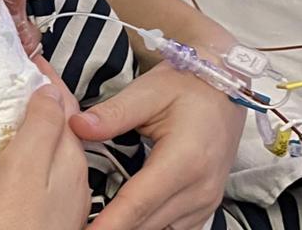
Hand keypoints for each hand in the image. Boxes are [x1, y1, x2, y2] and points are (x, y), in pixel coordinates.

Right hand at [0, 85, 90, 229]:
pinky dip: (32, 152)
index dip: (49, 79)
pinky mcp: (49, 217)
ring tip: (14, 110)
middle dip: (45, 99)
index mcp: (71, 159)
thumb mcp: (25, 165)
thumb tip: (51, 90)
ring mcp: (64, 201)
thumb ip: (42, 126)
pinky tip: (15, 155)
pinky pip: (43, 171)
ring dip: (38, 126)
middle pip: (63, 126)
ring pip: (53, 150)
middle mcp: (74, 179)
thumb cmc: (13, 222)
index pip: (66, 105)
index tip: (30, 56)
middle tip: (19, 77)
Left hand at [69, 59, 245, 229]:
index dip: (110, 222)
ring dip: (130, 228)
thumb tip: (77, 126)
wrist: (225, 90)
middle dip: (113, 228)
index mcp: (184, 160)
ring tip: (98, 225)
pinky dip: (148, 226)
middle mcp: (200, 188)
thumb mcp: (147, 93)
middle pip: (148, 222)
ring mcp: (206, 201)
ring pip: (161, 229)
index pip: (138, 202)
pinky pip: (175, 228)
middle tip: (82, 226)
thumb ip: (112, 114)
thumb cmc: (187, 87)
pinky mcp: (206, 205)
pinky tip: (127, 222)